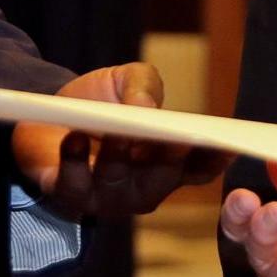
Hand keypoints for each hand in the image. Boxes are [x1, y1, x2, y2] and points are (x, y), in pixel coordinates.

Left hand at [12, 63, 224, 217]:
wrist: (48, 112)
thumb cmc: (98, 102)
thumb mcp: (127, 80)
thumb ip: (144, 86)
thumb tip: (149, 108)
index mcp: (167, 161)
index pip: (199, 167)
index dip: (216, 159)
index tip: (229, 144)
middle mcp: (143, 185)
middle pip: (164, 178)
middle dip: (170, 159)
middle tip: (175, 138)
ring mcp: (107, 196)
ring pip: (119, 184)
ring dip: (119, 158)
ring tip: (116, 134)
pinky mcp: (69, 196)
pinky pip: (74, 188)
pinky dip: (73, 164)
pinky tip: (72, 139)